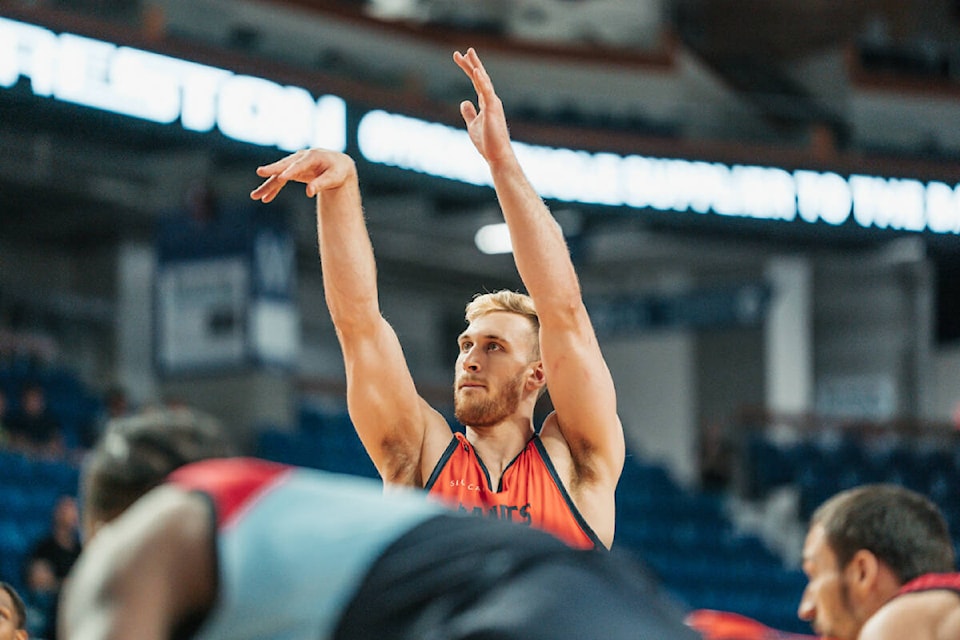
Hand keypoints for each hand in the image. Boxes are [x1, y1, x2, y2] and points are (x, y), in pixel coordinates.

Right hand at [250, 148, 356, 202]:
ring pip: (279, 174)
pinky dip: (273, 189)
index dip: (291, 171)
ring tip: (255, 196)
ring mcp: (295, 164)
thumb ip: (321, 184)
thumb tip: (309, 192)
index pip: (299, 165)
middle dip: (272, 170)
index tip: (282, 177)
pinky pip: (280, 180)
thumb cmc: (337, 171)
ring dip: (267, 185)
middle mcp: (301, 158)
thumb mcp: (334, 177)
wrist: (338, 165)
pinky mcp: (292, 171)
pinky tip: (265, 199)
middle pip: (284, 166)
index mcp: (312, 157)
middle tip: (260, 172)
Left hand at [453, 48, 513, 164]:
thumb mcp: (473, 125)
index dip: (469, 68)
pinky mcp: (492, 110)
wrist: (498, 155)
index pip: (476, 82)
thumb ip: (469, 112)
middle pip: (480, 77)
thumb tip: (464, 102)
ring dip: (475, 67)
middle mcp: (491, 100)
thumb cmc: (487, 143)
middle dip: (471, 63)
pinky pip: (486, 92)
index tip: (460, 57)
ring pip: (483, 81)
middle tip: (462, 51)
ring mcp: (493, 104)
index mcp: (487, 103)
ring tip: (468, 54)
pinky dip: (481, 80)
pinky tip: (475, 71)